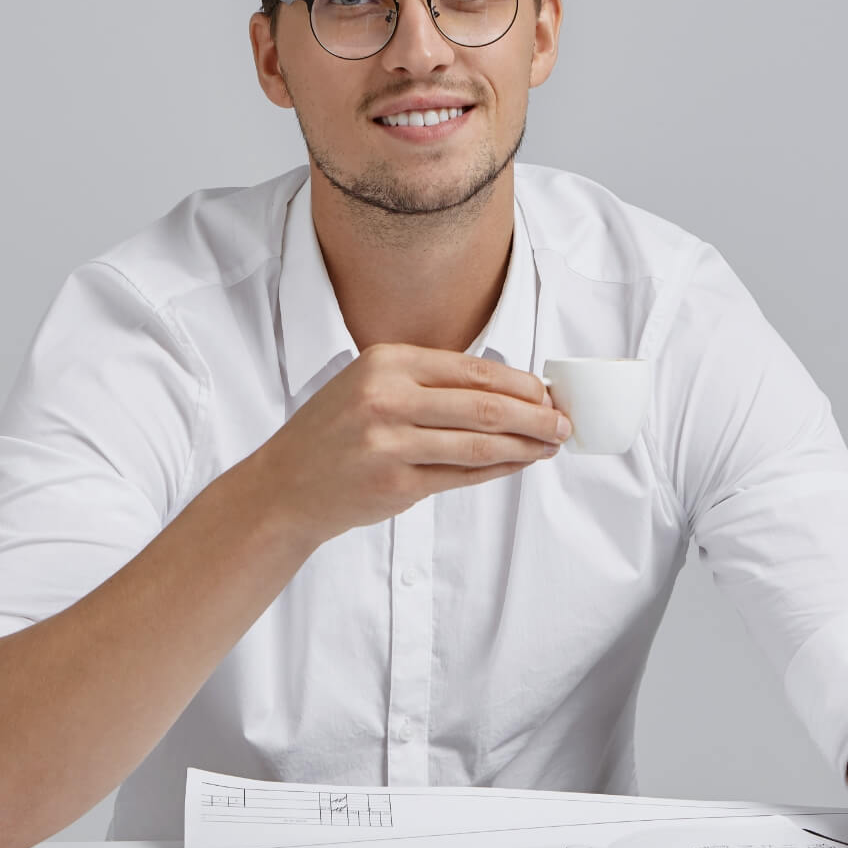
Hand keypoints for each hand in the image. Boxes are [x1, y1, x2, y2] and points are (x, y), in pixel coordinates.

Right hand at [264, 342, 571, 545]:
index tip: (548, 393)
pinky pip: (463, 475)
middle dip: (535, 415)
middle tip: (563, 422)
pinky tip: (519, 463)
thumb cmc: (334, 433)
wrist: (285, 486)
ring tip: (551, 445)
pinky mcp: (396, 485)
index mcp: (385, 362)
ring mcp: (391, 444)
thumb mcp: (370, 385)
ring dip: (525, 445)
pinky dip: (499, 469)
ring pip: (480, 443)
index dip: (520, 383)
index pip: (473, 369)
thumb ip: (428, 383)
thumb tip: (506, 389)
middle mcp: (387, 398)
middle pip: (485, 405)